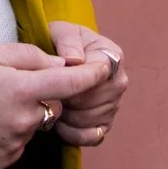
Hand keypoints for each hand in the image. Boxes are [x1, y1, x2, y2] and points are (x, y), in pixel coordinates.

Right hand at [0, 42, 112, 168]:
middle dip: (40, 95)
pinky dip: (9, 134)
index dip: (93, 75)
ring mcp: (15, 145)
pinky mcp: (3, 162)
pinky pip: (18, 145)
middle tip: (5, 85)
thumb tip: (60, 65)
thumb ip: (29, 56)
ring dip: (22, 116)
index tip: (106, 68)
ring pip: (34, 126)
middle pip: (51, 106)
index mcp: (22, 89)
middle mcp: (24, 120)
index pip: (71, 82)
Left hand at [47, 20, 128, 145]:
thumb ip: (67, 41)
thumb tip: (74, 60)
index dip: (73, 80)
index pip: (97, 76)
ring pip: (90, 120)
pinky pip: (92, 137)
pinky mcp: (105, 124)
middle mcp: (119, 82)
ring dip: (66, 115)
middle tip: (49, 91)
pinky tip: (60, 123)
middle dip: (67, 98)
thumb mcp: (60, 31)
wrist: (57, 57)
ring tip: (52, 102)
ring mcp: (114, 105)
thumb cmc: (60, 42)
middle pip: (92, 101)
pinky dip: (73, 134)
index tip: (54, 78)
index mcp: (112, 56)